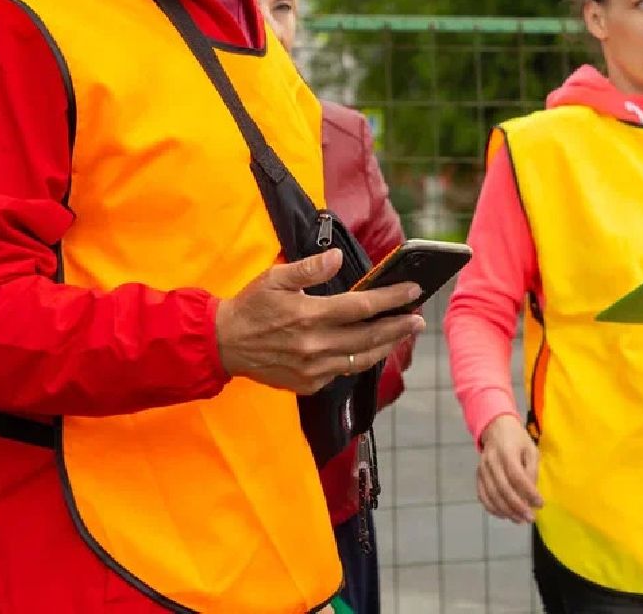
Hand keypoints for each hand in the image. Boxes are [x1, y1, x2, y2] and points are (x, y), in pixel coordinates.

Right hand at [214, 248, 424, 394]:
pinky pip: (343, 372)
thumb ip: (308, 269)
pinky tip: (371, 349)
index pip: (362, 307)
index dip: (392, 298)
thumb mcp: (275, 278)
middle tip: (419, 318)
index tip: (413, 290)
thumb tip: (337, 257)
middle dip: (399, 326)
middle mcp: (315, 345)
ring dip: (387, 345)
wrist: (224, 344)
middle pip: (370, 337)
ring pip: (362, 359)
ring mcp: (313, 369)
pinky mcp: (309, 383)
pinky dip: (361, 360)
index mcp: (310, 316)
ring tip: (404, 333)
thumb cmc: (250, 307)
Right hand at [476, 414, 541, 523]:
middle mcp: (492, 461)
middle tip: (530, 518)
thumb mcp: (531, 450)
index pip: (517, 476)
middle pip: (503, 489)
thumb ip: (532, 470)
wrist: (496, 428)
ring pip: (492, 495)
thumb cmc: (518, 440)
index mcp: (507, 451)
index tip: (540, 504)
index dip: (529, 492)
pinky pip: (482, 495)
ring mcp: (482, 469)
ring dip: (506, 511)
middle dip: (518, 507)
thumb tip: (532, 494)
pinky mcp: (478, 475)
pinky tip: (504, 515)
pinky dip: (492, 508)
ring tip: (519, 520)